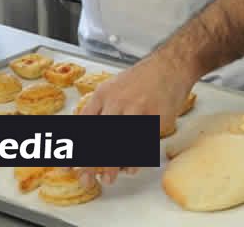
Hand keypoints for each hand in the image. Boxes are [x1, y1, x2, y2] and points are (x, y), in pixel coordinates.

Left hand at [76, 54, 194, 185]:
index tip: (71, 165)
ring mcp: (138, 110)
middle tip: (86, 178)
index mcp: (104, 94)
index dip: (76, 146)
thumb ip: (100, 109)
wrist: (172, 65)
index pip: (84, 124)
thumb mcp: (113, 87)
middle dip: (90, 162)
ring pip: (121, 143)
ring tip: (108, 179)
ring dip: (112, 165)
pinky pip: (143, 143)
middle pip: (99, 137)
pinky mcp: (157, 117)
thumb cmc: (142, 79)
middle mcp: (118, 102)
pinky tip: (131, 168)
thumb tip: (85, 136)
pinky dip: (135, 159)